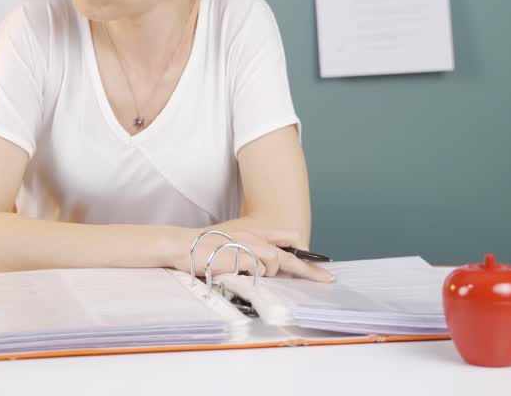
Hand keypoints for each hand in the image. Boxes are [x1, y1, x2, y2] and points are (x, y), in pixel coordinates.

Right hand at [178, 228, 333, 282]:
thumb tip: (264, 267)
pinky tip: (237, 271)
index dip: (302, 251)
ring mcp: (250, 246)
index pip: (287, 237)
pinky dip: (253, 274)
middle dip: (309, 269)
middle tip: (327, 278)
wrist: (184, 245)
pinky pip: (258, 270)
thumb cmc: (204, 248)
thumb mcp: (230, 244)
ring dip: (265, 273)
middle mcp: (255, 237)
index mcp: (253, 233)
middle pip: (289, 255)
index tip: (317, 264)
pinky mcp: (244, 256)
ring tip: (243, 270)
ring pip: (273, 264)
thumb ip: (249, 252)